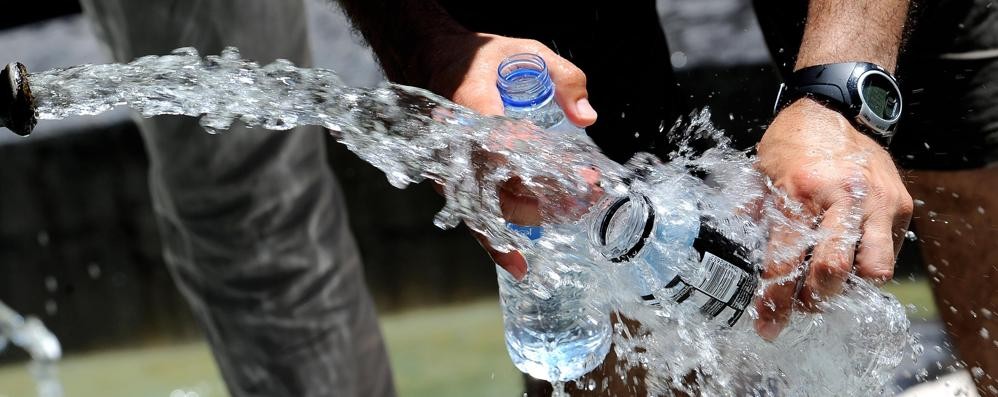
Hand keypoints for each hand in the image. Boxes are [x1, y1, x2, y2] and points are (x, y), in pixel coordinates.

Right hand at [416, 32, 597, 278]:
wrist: (431, 62)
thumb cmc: (482, 58)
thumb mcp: (527, 50)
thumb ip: (564, 77)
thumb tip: (587, 117)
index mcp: (473, 106)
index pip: (510, 147)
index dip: (548, 169)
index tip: (584, 178)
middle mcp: (457, 143)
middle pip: (502, 186)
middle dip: (548, 202)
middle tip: (588, 200)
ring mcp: (451, 167)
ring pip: (489, 207)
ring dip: (533, 219)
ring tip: (572, 217)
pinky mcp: (452, 181)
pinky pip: (475, 216)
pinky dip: (496, 244)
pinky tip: (519, 266)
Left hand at [753, 98, 912, 339]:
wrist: (835, 109)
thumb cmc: (794, 146)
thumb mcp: (762, 176)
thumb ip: (751, 217)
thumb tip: (729, 258)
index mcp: (799, 191)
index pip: (786, 260)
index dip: (776, 299)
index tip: (767, 323)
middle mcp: (842, 197)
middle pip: (833, 271)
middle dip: (815, 300)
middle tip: (801, 306)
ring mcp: (877, 201)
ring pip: (873, 268)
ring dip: (850, 286)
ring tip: (828, 283)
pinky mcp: (900, 204)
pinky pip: (887, 251)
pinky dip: (867, 263)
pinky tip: (848, 256)